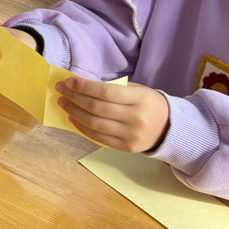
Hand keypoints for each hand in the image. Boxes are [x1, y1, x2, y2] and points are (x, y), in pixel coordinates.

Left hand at [56, 76, 170, 152]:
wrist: (168, 127)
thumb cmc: (146, 103)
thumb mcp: (135, 90)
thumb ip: (111, 88)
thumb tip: (79, 84)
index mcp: (140, 99)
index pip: (106, 92)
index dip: (84, 87)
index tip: (68, 81)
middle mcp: (136, 118)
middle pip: (97, 108)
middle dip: (74, 98)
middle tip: (60, 90)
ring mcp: (131, 135)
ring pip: (95, 124)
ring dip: (74, 112)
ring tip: (63, 103)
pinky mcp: (126, 148)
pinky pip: (98, 137)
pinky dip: (82, 128)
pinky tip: (72, 118)